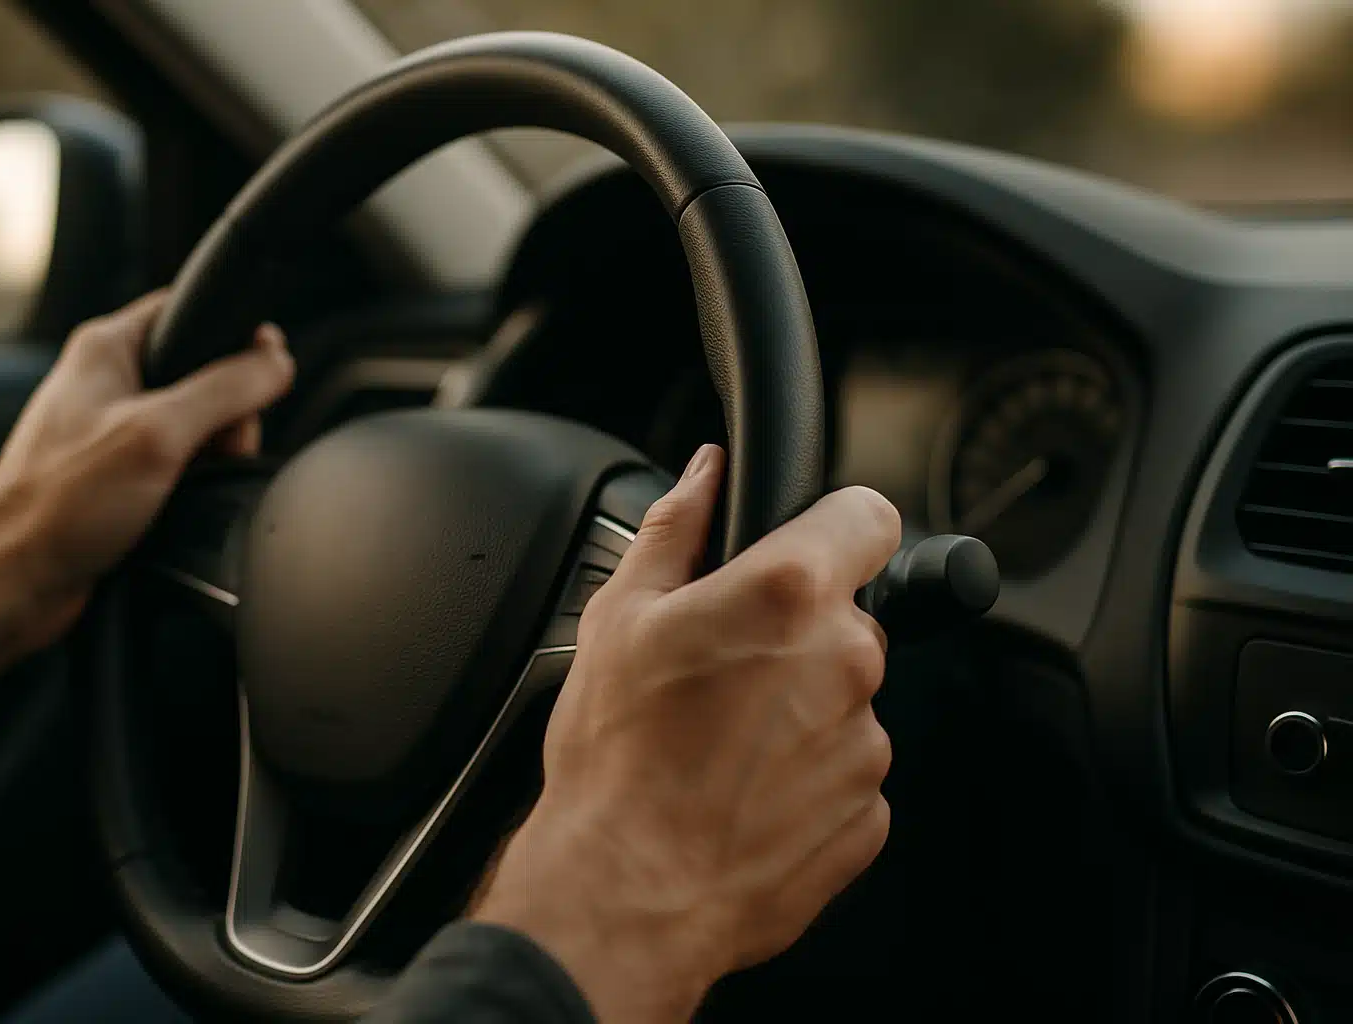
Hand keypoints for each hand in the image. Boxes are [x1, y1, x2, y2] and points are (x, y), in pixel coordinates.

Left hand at [0, 290, 294, 749]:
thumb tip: (276, 361)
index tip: (259, 370)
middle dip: (231, 414)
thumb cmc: (59, 505)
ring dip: (215, 454)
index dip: (234, 337)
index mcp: (106, 348)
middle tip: (219, 447)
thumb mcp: (160, 433)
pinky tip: (183, 503)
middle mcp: (107, 384)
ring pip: (197, 425)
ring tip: (194, 481)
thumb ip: (226, 389)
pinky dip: (195, 482)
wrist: (13, 581)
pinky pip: (179, 465)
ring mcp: (112, 431)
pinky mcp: (118, 476)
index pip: (188, 309)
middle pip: (205, 374)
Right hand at [472, 445, 900, 1022]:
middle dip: (796, 630)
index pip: (869, 515)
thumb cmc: (615, 760)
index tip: (808, 545)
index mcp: (789, 594)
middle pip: (848, 614)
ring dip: (798, 706)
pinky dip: (805, 772)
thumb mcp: (619, 618)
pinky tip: (740, 789)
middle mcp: (845, 662)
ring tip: (720, 743)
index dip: (834, 523)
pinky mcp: (868, 812)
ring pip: (844, 695)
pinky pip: (844, 767)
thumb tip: (707, 473)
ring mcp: (863, 743)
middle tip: (723, 668)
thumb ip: (678, 527)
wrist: (625, 893)